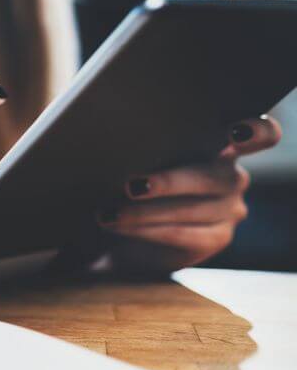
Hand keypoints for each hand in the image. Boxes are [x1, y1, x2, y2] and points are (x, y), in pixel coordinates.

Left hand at [99, 115, 281, 269]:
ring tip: (108, 213)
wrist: (129, 231)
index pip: (261, 134)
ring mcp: (229, 208)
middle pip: (210, 176)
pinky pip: (182, 234)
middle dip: (167, 182)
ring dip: (144, 212)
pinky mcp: (217, 238)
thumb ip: (148, 147)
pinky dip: (145, 230)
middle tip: (130, 185)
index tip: (232, 134)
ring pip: (190, 209)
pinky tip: (119, 226)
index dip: (255, 132)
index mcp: (221, 144)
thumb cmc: (134, 182)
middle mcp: (232, 175)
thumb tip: (117, 141)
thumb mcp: (143, 160)